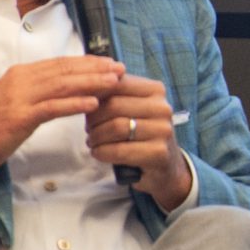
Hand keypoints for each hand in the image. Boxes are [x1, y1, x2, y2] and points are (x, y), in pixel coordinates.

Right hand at [0, 56, 122, 178]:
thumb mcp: (14, 102)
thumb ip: (36, 93)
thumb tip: (62, 89)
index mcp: (20, 75)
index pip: (60, 64)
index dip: (87, 62)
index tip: (109, 63)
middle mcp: (21, 80)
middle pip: (65, 70)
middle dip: (95, 68)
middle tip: (121, 68)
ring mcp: (19, 98)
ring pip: (62, 85)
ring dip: (91, 82)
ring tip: (114, 82)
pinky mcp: (19, 117)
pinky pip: (52, 108)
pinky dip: (74, 103)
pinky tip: (93, 103)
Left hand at [86, 73, 194, 205]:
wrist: (165, 167)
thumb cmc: (140, 134)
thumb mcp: (131, 108)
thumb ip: (112, 94)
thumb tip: (84, 86)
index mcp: (155, 90)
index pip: (116, 83)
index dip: (92, 94)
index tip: (84, 107)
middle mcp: (162, 107)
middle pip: (114, 105)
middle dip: (93, 119)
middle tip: (88, 129)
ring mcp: (163, 130)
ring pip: (116, 127)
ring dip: (96, 137)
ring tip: (93, 142)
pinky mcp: (159, 152)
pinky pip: (119, 150)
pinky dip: (102, 152)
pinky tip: (99, 153)